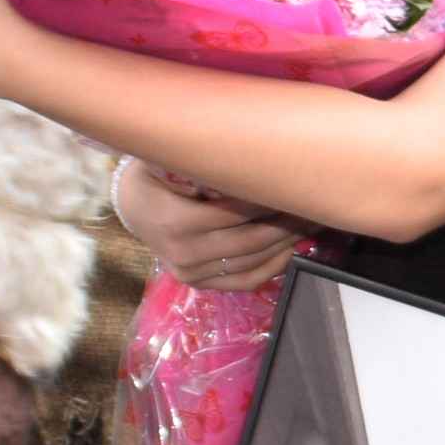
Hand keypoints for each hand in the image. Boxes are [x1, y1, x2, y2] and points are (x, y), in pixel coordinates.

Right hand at [113, 164, 305, 291]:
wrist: (133, 207)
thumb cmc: (155, 177)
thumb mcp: (165, 161)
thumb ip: (197, 164)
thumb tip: (243, 162)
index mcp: (175, 221)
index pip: (234, 213)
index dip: (267, 201)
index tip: (293, 187)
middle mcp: (183, 253)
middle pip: (249, 240)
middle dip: (285, 224)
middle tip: (311, 206)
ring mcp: (191, 273)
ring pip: (251, 262)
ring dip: (285, 244)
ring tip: (308, 223)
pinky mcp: (199, 284)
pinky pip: (245, 280)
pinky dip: (273, 267)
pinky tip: (291, 249)